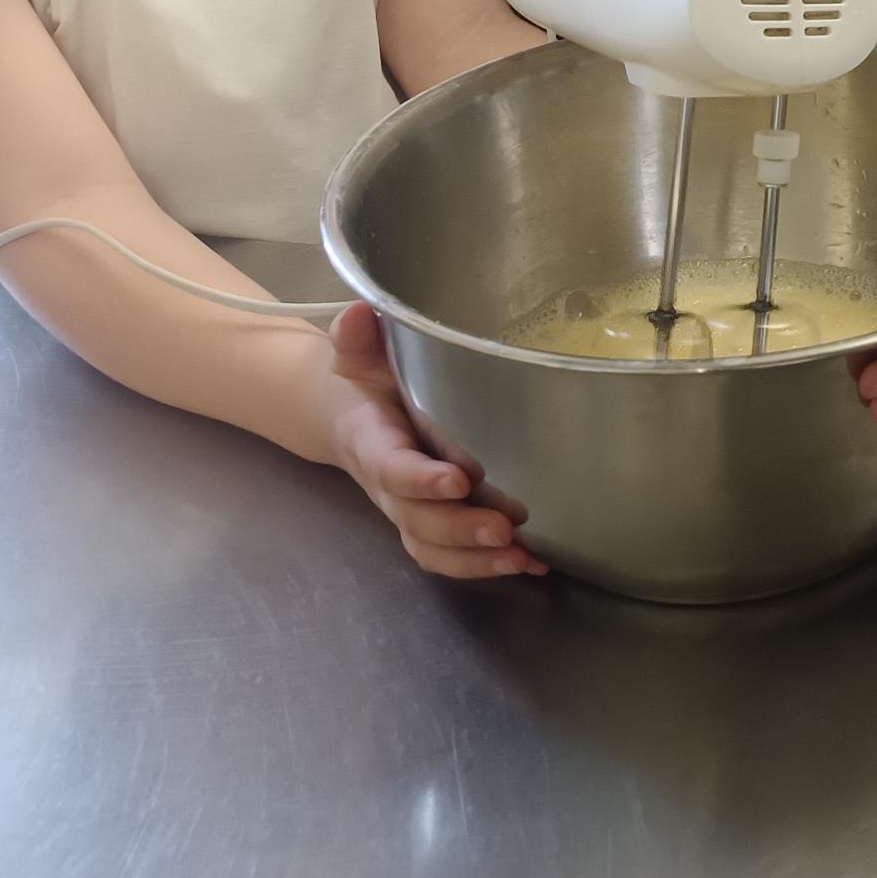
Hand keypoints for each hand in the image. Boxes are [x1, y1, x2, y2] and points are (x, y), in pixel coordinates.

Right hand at [326, 304, 544, 578]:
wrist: (345, 415)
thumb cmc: (364, 380)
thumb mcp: (357, 354)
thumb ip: (357, 339)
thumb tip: (360, 312)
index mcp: (371, 442)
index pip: (392, 467)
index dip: (421, 478)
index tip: (459, 480)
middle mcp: (389, 486)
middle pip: (418, 519)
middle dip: (461, 527)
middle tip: (505, 527)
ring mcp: (408, 510)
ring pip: (433, 547)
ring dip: (477, 558)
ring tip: (523, 556)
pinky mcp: (429, 523)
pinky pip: (449, 556)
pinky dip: (485, 565)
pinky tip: (531, 561)